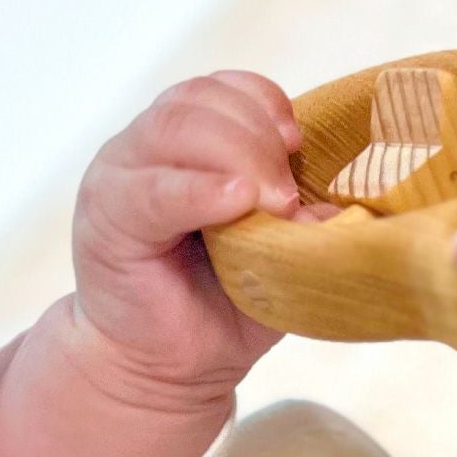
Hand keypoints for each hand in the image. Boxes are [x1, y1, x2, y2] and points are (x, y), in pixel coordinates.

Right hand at [0, 71, 339, 456]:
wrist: (173, 366)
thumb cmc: (228, 303)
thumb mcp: (280, 252)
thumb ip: (307, 219)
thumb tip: (349, 202)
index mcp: (191, 142)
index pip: (224, 89)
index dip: (267, 104)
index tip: (300, 145)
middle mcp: (149, 147)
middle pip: (202, 102)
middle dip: (259, 138)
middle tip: (289, 196)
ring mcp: (122, 177)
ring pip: (176, 126)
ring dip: (238, 157)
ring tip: (272, 205)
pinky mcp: (107, 221)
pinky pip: (150, 190)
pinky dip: (198, 190)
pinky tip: (234, 201)